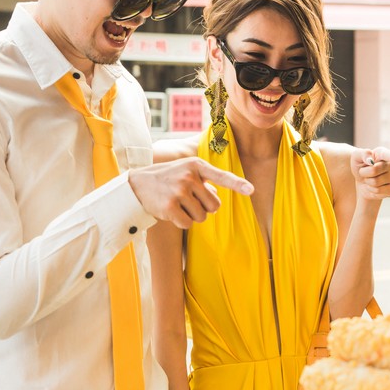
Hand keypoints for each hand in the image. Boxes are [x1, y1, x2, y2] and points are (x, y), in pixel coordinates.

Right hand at [129, 157, 252, 228]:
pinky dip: (181, 222)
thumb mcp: (185, 172)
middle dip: (204, 208)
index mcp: (196, 165)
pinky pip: (188, 224)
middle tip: (187, 200)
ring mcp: (179, 191)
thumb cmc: (167, 179)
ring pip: (202, 217)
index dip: (238, 184)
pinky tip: (171, 211)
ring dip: (192, 215)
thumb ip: (203, 182)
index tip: (251, 190)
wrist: (137, 185)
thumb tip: (215, 197)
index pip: (221, 176)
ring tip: (177, 204)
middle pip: (214, 205)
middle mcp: (189, 177)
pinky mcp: (170, 207)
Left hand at [352, 147, 389, 201]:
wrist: (363, 182)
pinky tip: (374, 186)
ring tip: (370, 179)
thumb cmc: (361, 167)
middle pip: (374, 170)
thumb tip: (370, 160)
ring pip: (375, 182)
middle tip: (365, 172)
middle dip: (364, 173)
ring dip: (367, 182)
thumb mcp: (357, 157)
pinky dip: (371, 190)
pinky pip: (377, 191)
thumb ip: (363, 154)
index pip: (387, 155)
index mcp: (383, 153)